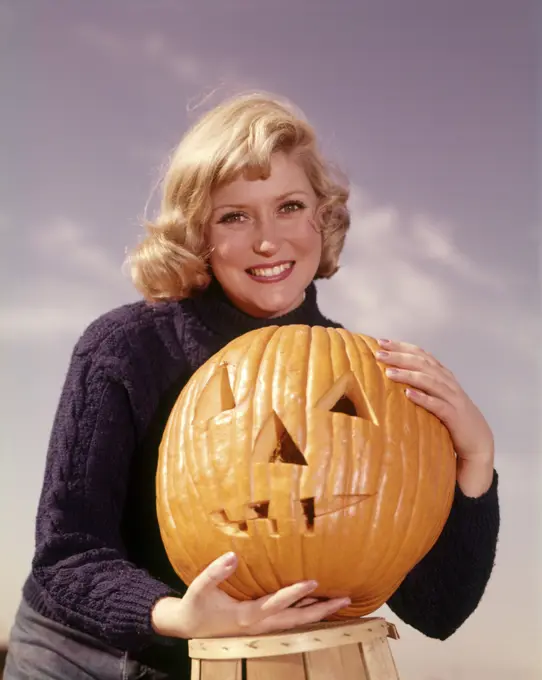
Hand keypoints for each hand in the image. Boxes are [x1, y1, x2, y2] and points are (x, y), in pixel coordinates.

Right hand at [152, 552, 350, 638]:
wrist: (188, 626)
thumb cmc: (196, 606)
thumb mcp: (200, 589)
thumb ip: (215, 573)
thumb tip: (233, 555)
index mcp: (247, 616)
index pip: (277, 603)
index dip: (296, 592)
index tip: (315, 581)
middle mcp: (260, 625)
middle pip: (297, 619)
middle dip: (321, 610)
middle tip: (345, 599)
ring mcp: (263, 628)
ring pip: (296, 621)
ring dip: (318, 612)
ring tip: (340, 602)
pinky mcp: (262, 625)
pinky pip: (289, 620)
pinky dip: (305, 613)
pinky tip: (315, 603)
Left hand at [375, 339, 494, 495]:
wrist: (478, 440)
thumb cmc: (451, 418)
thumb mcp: (435, 396)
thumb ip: (420, 385)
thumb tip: (389, 376)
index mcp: (442, 375)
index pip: (421, 354)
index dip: (402, 347)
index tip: (381, 342)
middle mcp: (448, 382)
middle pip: (423, 363)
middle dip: (400, 357)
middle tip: (379, 354)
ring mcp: (453, 398)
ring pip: (430, 381)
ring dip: (409, 375)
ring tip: (389, 373)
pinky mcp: (454, 416)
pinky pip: (438, 405)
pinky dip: (423, 398)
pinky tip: (408, 394)